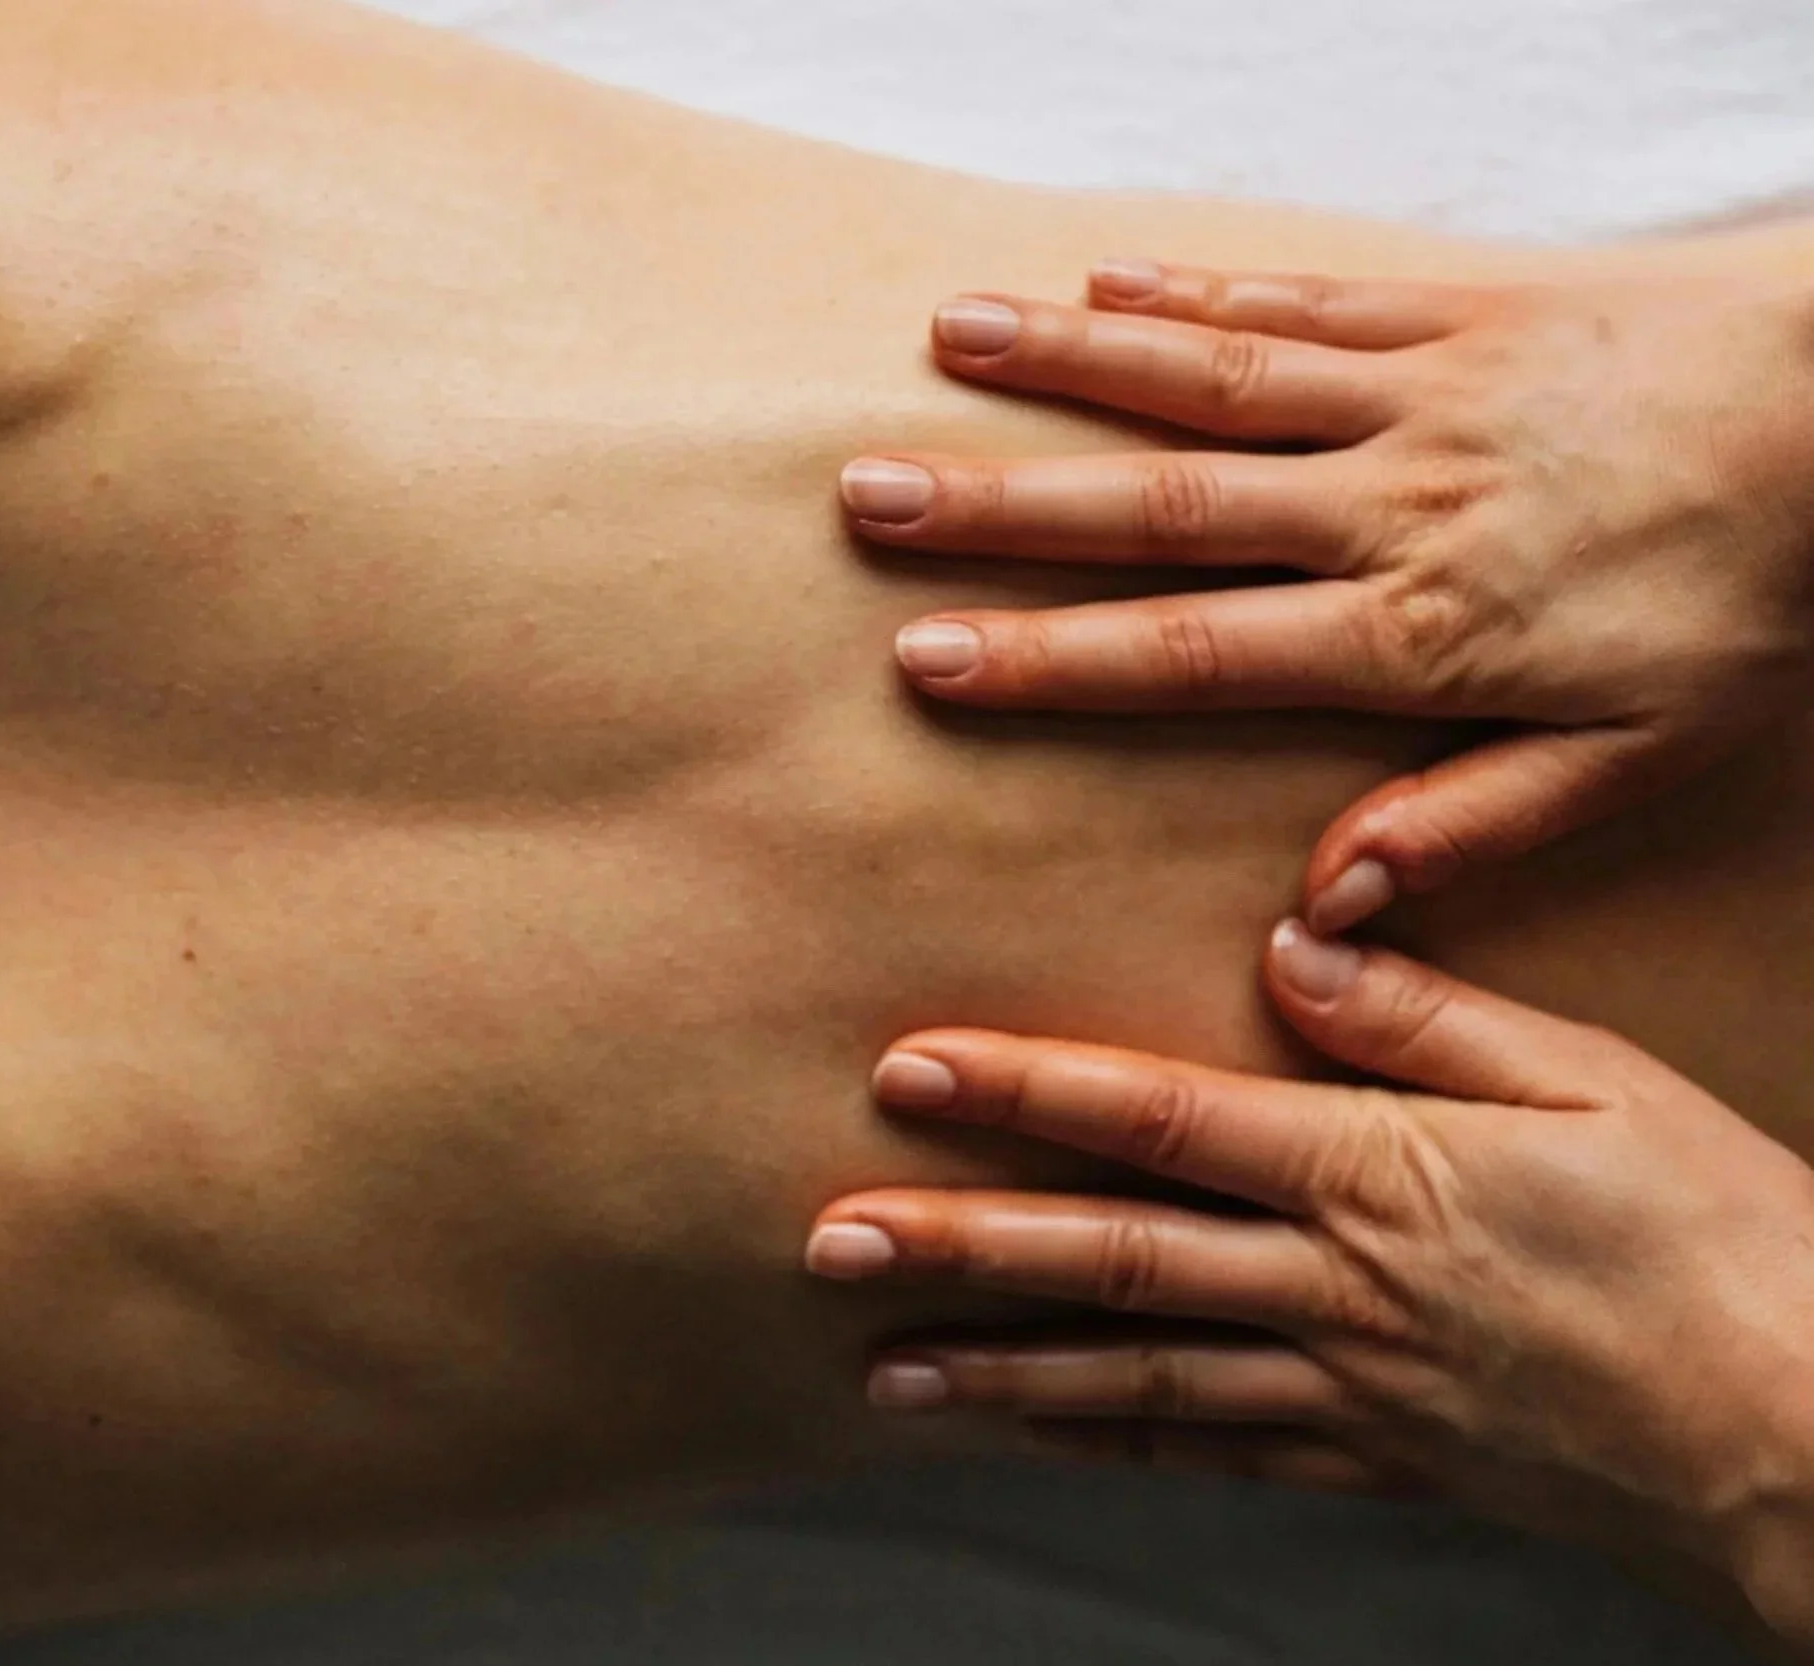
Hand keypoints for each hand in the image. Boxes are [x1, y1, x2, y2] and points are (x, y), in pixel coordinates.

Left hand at [804, 927, 1813, 1643]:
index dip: (1024, 1091)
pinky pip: (1215, 1458)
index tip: (907, 1071)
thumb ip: (1429, 1015)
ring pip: (1137, 1380)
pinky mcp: (1378, 1462)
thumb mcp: (1601, 1080)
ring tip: (883, 1367)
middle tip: (829, 1244)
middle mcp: (1338, 1286)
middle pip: (1113, 1261)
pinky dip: (1112, 1445)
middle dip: (960, 1248)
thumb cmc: (1729, 1235)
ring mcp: (1349, 1388)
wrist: (1810, 1436)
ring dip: (999, 1371)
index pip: (1161, 1119)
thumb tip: (1289, 944)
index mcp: (1380, 1170)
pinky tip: (1036, 1431)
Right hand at [842, 263, 1813, 931]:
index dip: (1055, 656)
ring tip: (944, 346)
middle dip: (1007, 502)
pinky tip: (1099, 280)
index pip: (1200, 649)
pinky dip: (1195, 289)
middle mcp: (1388, 502)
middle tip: (870, 494)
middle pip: (1166, 504)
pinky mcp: (1456, 313)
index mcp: (1419, 627)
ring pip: (1210, 377)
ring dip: (1068, 363)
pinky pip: (1303, 298)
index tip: (927, 657)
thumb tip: (1321, 910)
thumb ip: (1472, 825)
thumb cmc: (1753, 599)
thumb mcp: (1639, 756)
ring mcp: (1417, 394)